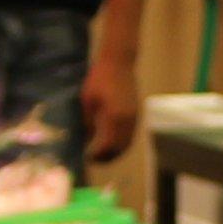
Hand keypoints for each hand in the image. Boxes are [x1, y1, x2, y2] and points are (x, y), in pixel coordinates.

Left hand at [82, 48, 143, 164]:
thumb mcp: (87, 101)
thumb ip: (88, 122)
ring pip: (128, 143)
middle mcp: (127, 120)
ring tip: (103, 154)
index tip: (88, 158)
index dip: (98, 156)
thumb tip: (86, 140)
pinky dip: (122, 143)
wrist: (119, 62)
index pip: (108, 146)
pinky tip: (112, 142)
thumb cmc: (99, 79)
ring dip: (116, 152)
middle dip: (108, 157)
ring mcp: (134, 117)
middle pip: (120, 148)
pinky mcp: (137, 114)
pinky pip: (131, 135)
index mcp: (113, 117)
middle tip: (95, 160)